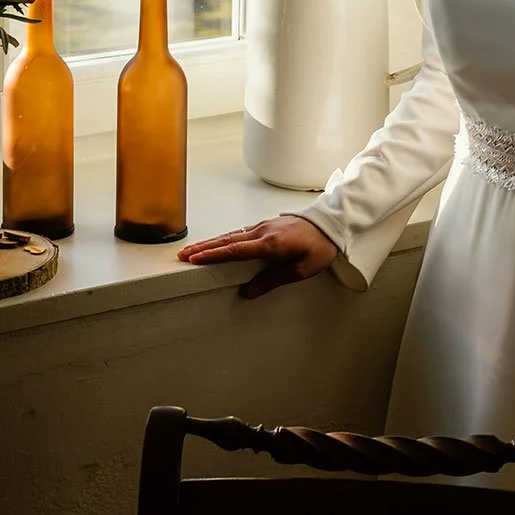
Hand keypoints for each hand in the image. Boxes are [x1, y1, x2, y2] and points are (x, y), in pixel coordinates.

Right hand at [177, 216, 338, 299]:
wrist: (332, 223)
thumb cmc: (320, 246)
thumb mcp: (302, 269)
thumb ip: (274, 280)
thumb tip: (248, 292)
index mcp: (271, 244)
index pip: (235, 250)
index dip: (213, 255)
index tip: (194, 259)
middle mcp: (263, 232)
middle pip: (227, 241)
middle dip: (203, 248)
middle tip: (182, 255)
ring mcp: (263, 226)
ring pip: (231, 235)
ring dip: (211, 243)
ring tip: (192, 250)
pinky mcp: (266, 225)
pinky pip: (240, 233)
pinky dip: (224, 239)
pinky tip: (217, 243)